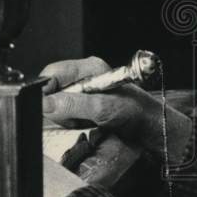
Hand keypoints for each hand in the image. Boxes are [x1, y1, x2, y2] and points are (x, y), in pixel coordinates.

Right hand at [40, 56, 191, 162]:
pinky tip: (86, 126)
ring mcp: (84, 93)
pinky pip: (66, 116)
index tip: (48, 108)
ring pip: (57, 107)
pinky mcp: (84, 106)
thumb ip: (73, 105)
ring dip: (67, 119)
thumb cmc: (136, 113)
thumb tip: (45, 103)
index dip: (45, 91)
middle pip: (51, 91)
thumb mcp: (103, 109)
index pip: (52, 73)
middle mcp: (84, 77)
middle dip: (59, 109)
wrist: (152, 129)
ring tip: (86, 123)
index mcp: (88, 68)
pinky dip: (73, 124)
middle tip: (78, 118)